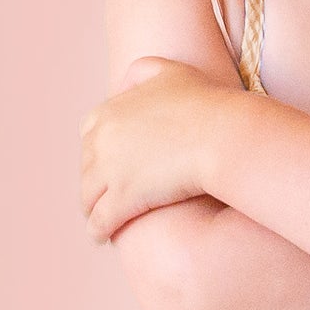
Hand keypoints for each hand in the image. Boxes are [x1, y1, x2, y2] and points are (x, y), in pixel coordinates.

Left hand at [79, 56, 228, 242]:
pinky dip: (98, 230)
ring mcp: (109, 172)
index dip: (98, 151)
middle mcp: (101, 141)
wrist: (224, 136)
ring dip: (92, 209)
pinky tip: (104, 237)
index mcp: (108, 112)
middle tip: (103, 195)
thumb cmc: (206, 104)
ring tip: (100, 221)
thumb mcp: (171, 71)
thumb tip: (123, 83)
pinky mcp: (122, 201)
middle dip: (93, 182)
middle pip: (86, 168)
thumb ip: (142, 71)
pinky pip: (100, 221)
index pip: (89, 135)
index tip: (108, 163)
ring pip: (88, 198)